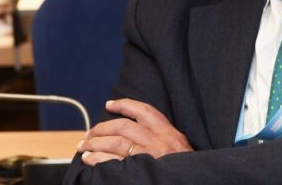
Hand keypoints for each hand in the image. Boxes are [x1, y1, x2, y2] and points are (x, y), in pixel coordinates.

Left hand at [78, 98, 192, 165]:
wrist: (197, 184)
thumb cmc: (182, 172)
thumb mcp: (179, 152)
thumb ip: (162, 141)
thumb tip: (135, 135)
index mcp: (171, 136)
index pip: (145, 111)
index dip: (125, 105)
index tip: (109, 104)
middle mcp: (161, 144)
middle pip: (125, 126)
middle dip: (102, 128)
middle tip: (89, 133)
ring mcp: (151, 159)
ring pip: (117, 142)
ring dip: (96, 143)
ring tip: (84, 147)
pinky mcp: (140, 173)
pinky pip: (114, 162)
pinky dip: (98, 159)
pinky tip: (89, 160)